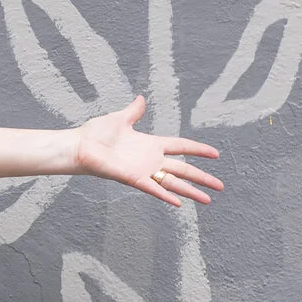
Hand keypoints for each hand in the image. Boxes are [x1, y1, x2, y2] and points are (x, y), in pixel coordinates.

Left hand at [74, 96, 223, 207]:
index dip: (198, 150)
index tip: (215, 154)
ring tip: (208, 200)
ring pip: (173, 182)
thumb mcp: (120, 119)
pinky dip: (165, 195)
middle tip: (221, 186)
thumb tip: (141, 98)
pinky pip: (153, 189)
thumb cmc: (96, 133)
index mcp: (151, 144)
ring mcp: (143, 170)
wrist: (80, 145)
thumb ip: (134, 111)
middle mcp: (151, 159)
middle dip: (202, 177)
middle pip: (183, 169)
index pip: (181, 146)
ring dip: (190, 191)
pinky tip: (179, 203)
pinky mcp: (133, 178)